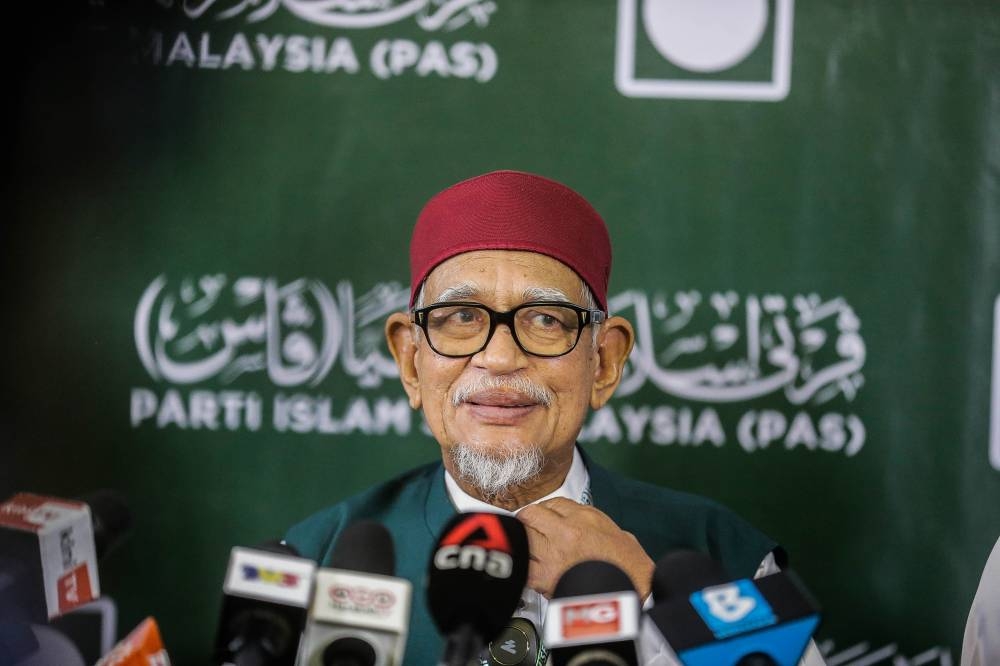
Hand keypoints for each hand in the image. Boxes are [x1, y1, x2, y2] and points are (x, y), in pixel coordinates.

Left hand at [517, 497, 653, 599]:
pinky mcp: (545, 579)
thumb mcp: (613, 530)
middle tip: (528, 528)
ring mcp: (552, 555)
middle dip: (527, 521)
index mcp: (582, 518)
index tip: (542, 516)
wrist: (629, 594)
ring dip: (524, 543)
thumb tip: (572, 519)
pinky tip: (531, 569)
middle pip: (530, 516)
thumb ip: (588, 520)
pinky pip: (524, 567)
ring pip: (522, 539)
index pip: (551, 503)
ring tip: (529, 548)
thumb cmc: (627, 566)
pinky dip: (525, 567)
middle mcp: (564, 533)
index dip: (544, 510)